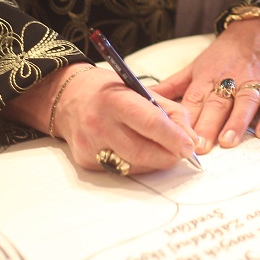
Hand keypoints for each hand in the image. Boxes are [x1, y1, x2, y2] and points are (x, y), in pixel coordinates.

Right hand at [6, 64, 198, 173]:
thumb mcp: (141, 89)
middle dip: (168, 155)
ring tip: (165, 151)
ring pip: (134, 165)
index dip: (174, 137)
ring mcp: (90, 145)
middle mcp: (99, 123)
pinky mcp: (86, 161)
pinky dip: (138, 165)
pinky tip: (142, 153)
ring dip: (156, 162)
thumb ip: (170, 111)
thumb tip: (191, 138)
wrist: (68, 98)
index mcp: (114, 99)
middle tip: (182, 152)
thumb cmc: (109, 91)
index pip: (150, 123)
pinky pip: (121, 170)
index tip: (189, 145)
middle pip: (143, 151)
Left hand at [153, 17, 259, 150]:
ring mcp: (255, 80)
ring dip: (237, 122)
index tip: (178, 137)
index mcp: (207, 75)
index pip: (195, 98)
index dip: (187, 118)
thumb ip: (174, 85)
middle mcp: (230, 78)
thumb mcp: (197, 65)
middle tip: (200, 146)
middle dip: (208, 124)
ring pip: (245, 101)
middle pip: (218, 102)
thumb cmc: (226, 53)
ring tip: (228, 142)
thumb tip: (144, 96)